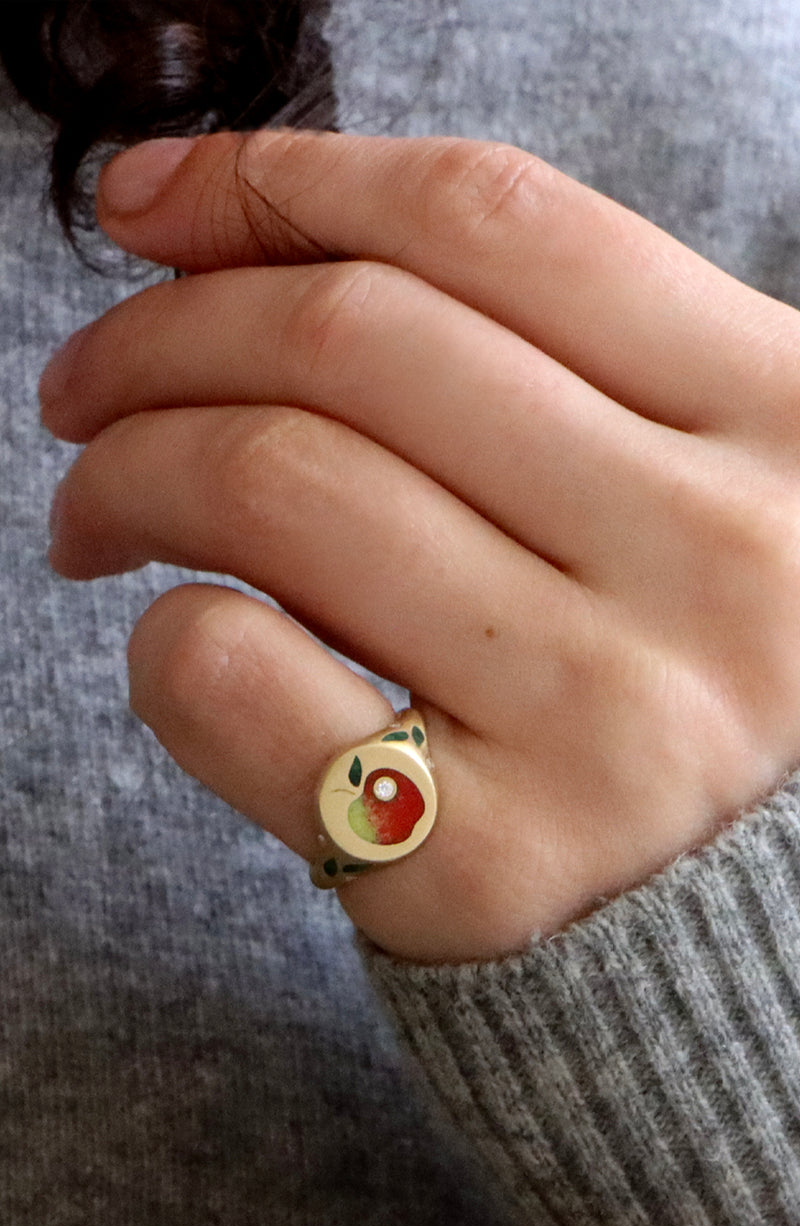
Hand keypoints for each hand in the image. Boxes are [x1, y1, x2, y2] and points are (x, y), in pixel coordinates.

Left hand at [39, 129, 799, 962]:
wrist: (726, 891)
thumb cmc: (660, 644)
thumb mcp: (660, 463)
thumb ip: (511, 345)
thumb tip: (210, 221)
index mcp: (780, 417)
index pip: (488, 224)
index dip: (280, 180)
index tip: (145, 205)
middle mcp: (719, 562)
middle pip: (354, 344)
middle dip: (159, 337)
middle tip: (88, 386)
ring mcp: (613, 721)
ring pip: (276, 490)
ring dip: (124, 474)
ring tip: (96, 506)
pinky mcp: (489, 862)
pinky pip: (231, 678)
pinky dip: (161, 636)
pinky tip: (184, 639)